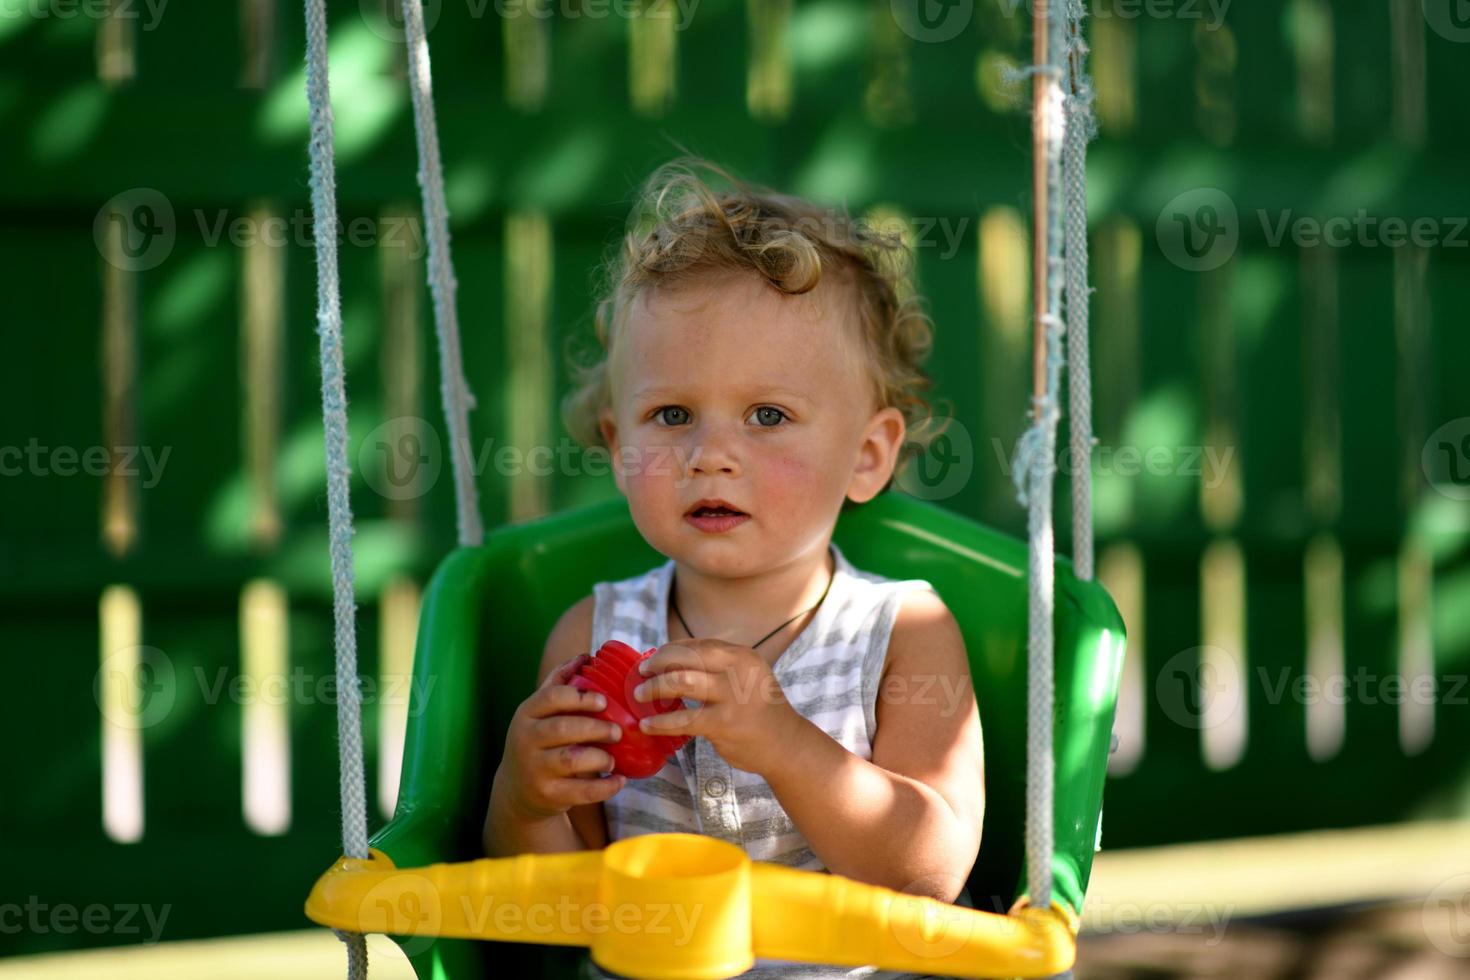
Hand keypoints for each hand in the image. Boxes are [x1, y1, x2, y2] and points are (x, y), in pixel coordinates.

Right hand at [493, 654, 626, 822]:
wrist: (517, 791)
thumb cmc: (538, 742)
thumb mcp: (540, 713)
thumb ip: (560, 684)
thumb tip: (584, 656)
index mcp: (526, 714)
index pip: (551, 697)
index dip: (580, 697)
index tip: (603, 701)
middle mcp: (526, 740)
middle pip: (563, 728)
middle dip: (596, 728)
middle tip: (617, 731)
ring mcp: (535, 769)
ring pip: (571, 759)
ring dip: (600, 757)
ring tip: (613, 759)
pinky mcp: (548, 795)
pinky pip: (581, 791)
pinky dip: (605, 787)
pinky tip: (618, 780)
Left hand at [631, 639, 800, 775]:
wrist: (786, 744)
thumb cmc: (758, 710)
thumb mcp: (746, 677)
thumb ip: (716, 668)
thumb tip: (669, 661)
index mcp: (741, 655)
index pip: (697, 645)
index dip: (669, 650)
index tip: (651, 659)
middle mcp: (738, 669)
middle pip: (685, 657)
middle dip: (657, 663)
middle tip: (640, 674)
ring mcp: (731, 696)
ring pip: (680, 682)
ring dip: (654, 688)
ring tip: (639, 695)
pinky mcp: (724, 723)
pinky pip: (683, 719)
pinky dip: (660, 722)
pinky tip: (647, 725)